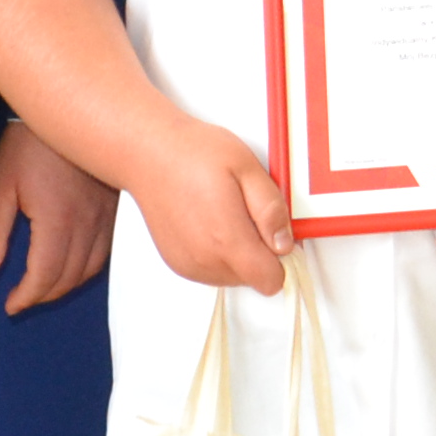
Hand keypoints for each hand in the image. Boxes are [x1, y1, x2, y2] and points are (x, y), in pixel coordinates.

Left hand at [0, 120, 118, 312]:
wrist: (69, 106)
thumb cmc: (30, 143)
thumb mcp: (0, 185)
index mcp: (58, 219)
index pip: (45, 276)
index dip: (26, 297)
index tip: (10, 304)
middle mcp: (88, 220)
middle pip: (70, 277)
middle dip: (44, 294)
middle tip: (23, 297)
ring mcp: (107, 213)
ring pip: (93, 267)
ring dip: (68, 284)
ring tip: (45, 286)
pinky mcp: (116, 205)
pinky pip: (108, 249)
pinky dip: (89, 266)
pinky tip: (73, 263)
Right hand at [131, 117, 295, 295]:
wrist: (149, 154)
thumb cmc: (195, 154)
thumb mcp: (248, 168)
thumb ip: (271, 210)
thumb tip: (285, 243)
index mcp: (227, 240)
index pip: (270, 280)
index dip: (282, 257)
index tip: (277, 232)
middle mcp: (205, 261)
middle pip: (253, 278)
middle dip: (261, 251)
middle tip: (249, 212)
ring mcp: (188, 265)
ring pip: (233, 276)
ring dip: (239, 253)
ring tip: (227, 213)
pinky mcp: (177, 263)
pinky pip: (212, 272)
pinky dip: (218, 254)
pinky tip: (211, 221)